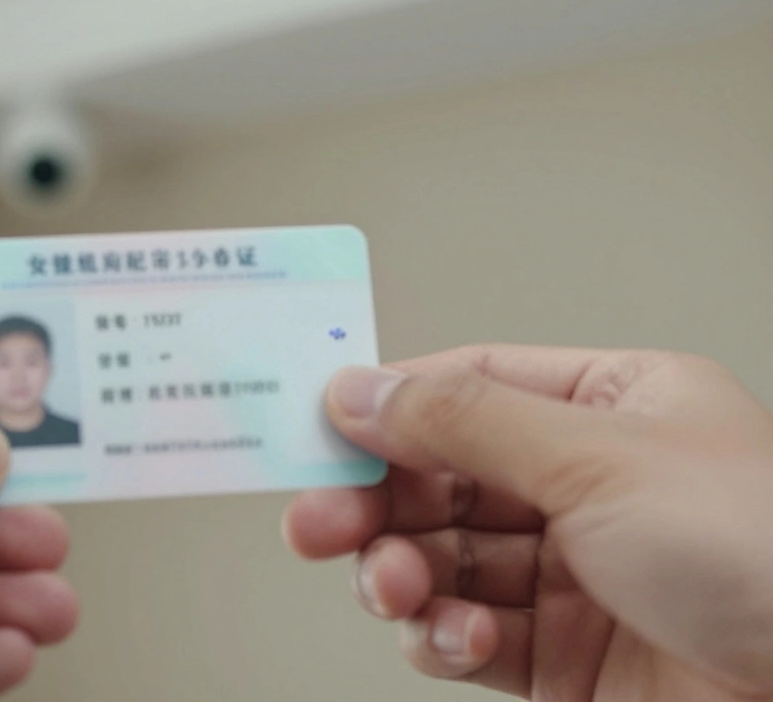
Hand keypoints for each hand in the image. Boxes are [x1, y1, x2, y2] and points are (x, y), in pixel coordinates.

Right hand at [284, 346, 772, 700]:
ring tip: (393, 587)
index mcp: (614, 409)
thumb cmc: (764, 558)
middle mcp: (588, 486)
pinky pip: (466, 631)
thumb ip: (466, 421)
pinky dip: (442, 635)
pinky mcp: (561, 658)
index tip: (316, 426)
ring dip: (401, 572)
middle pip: (441, 478)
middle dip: (375, 501)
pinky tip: (456, 638)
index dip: (388, 404)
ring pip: (442, 558)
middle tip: (316, 521)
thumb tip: (362, 388)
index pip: (470, 386)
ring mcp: (573, 575)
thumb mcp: (600, 461)